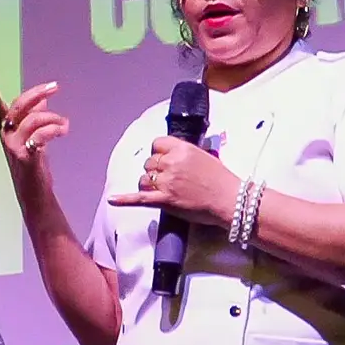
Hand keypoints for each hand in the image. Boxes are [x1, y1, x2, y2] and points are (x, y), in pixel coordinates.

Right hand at [0, 77, 68, 167]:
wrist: (34, 194)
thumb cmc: (32, 167)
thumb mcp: (32, 138)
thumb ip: (33, 119)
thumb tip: (41, 100)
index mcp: (7, 131)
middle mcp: (7, 137)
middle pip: (18, 107)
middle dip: (36, 93)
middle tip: (54, 86)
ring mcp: (14, 147)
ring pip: (33, 119)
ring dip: (53, 118)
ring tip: (65, 124)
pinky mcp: (25, 157)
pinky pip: (41, 135)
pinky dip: (54, 130)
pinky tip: (62, 131)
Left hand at [108, 136, 237, 226]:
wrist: (231, 200)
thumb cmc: (222, 180)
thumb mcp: (205, 156)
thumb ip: (187, 153)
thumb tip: (175, 152)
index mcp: (182, 148)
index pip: (156, 144)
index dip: (158, 154)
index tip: (164, 161)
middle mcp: (171, 162)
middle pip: (149, 164)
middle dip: (156, 172)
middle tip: (171, 181)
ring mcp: (167, 182)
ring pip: (144, 179)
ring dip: (150, 185)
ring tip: (164, 192)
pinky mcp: (165, 200)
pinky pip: (139, 198)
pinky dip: (124, 200)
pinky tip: (113, 200)